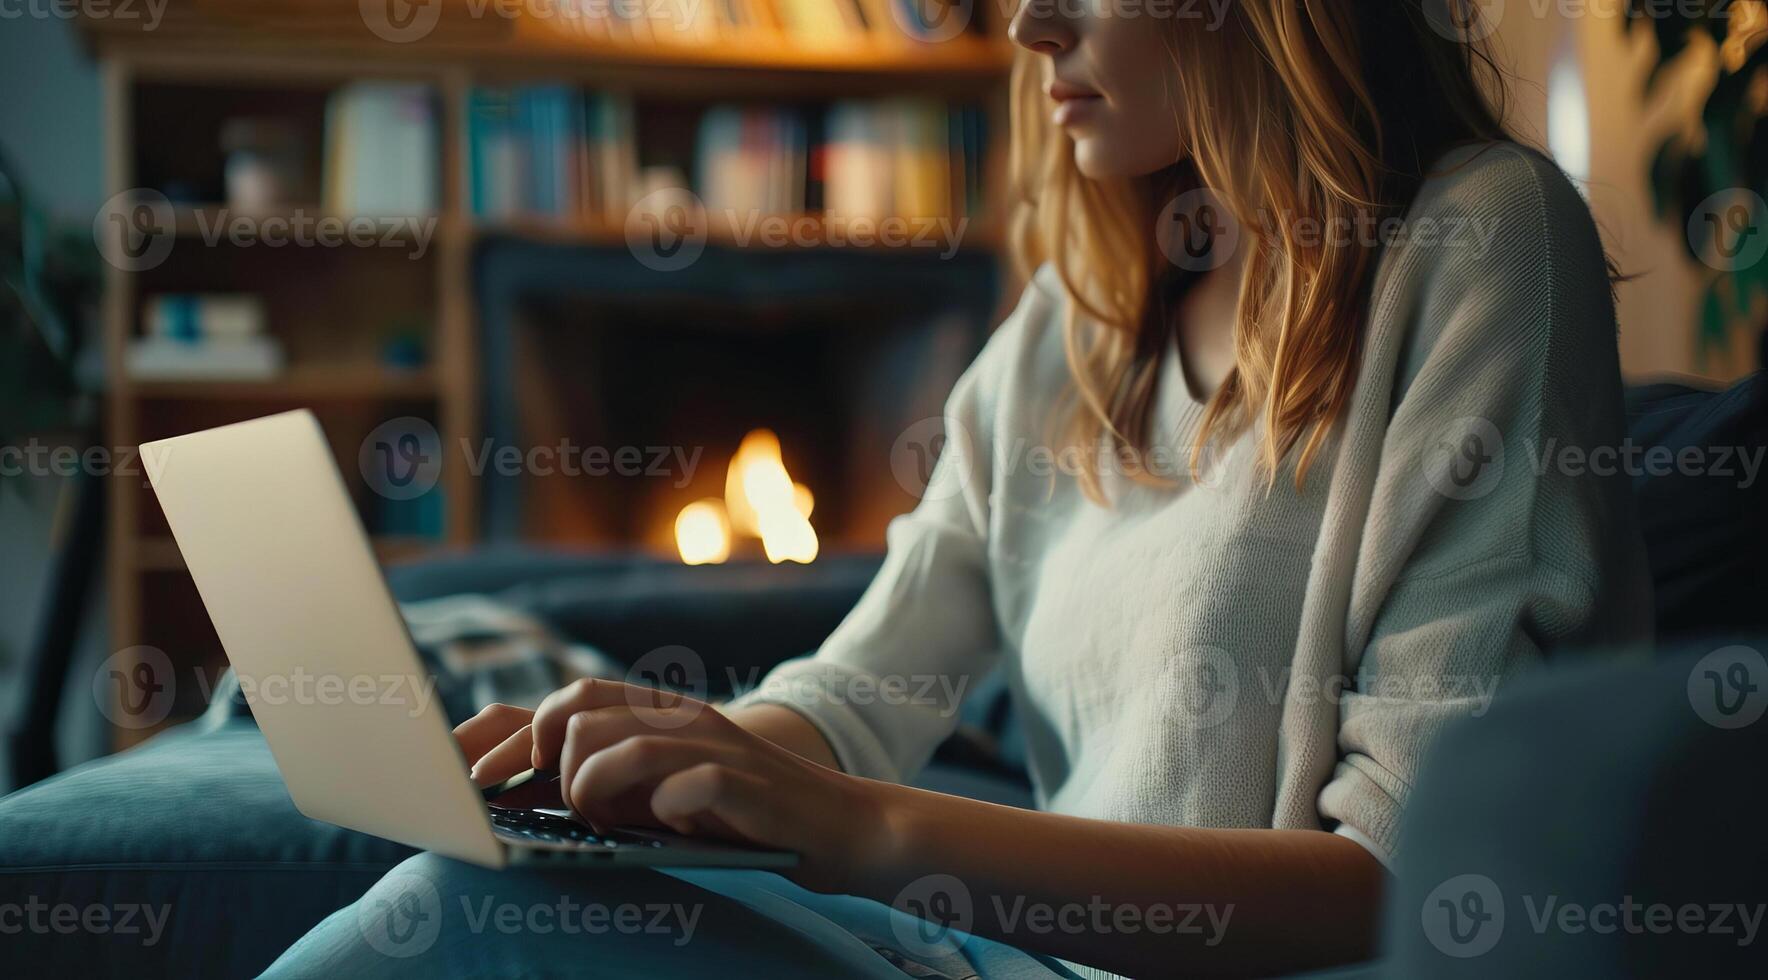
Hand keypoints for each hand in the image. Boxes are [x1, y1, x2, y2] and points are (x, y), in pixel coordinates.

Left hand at [453, 680, 895, 891]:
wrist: (841, 826)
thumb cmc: (746, 812)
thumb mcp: (671, 787)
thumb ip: (617, 778)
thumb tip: (535, 789)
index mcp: (663, 712)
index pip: (572, 696)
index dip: (514, 730)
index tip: (468, 775)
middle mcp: (683, 717)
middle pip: (581, 715)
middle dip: (554, 766)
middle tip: (569, 809)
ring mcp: (714, 746)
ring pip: (620, 747)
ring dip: (596, 791)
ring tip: (610, 822)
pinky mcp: (744, 782)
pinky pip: (683, 785)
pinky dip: (665, 807)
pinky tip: (673, 822)